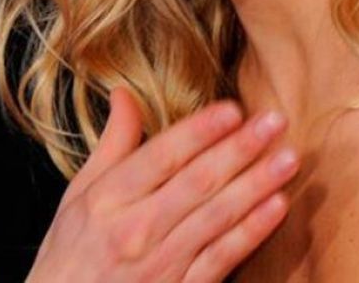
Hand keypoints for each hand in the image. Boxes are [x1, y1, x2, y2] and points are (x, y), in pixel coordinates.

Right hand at [26, 88, 296, 282]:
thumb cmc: (71, 254)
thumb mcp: (79, 194)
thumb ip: (112, 143)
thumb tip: (125, 93)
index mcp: (109, 199)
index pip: (161, 157)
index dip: (199, 132)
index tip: (232, 109)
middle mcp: (135, 229)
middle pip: (196, 182)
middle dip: (240, 149)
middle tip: (275, 121)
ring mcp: (160, 263)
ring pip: (216, 217)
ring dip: (256, 185)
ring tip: (287, 159)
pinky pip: (221, 258)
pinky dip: (250, 233)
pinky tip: (276, 207)